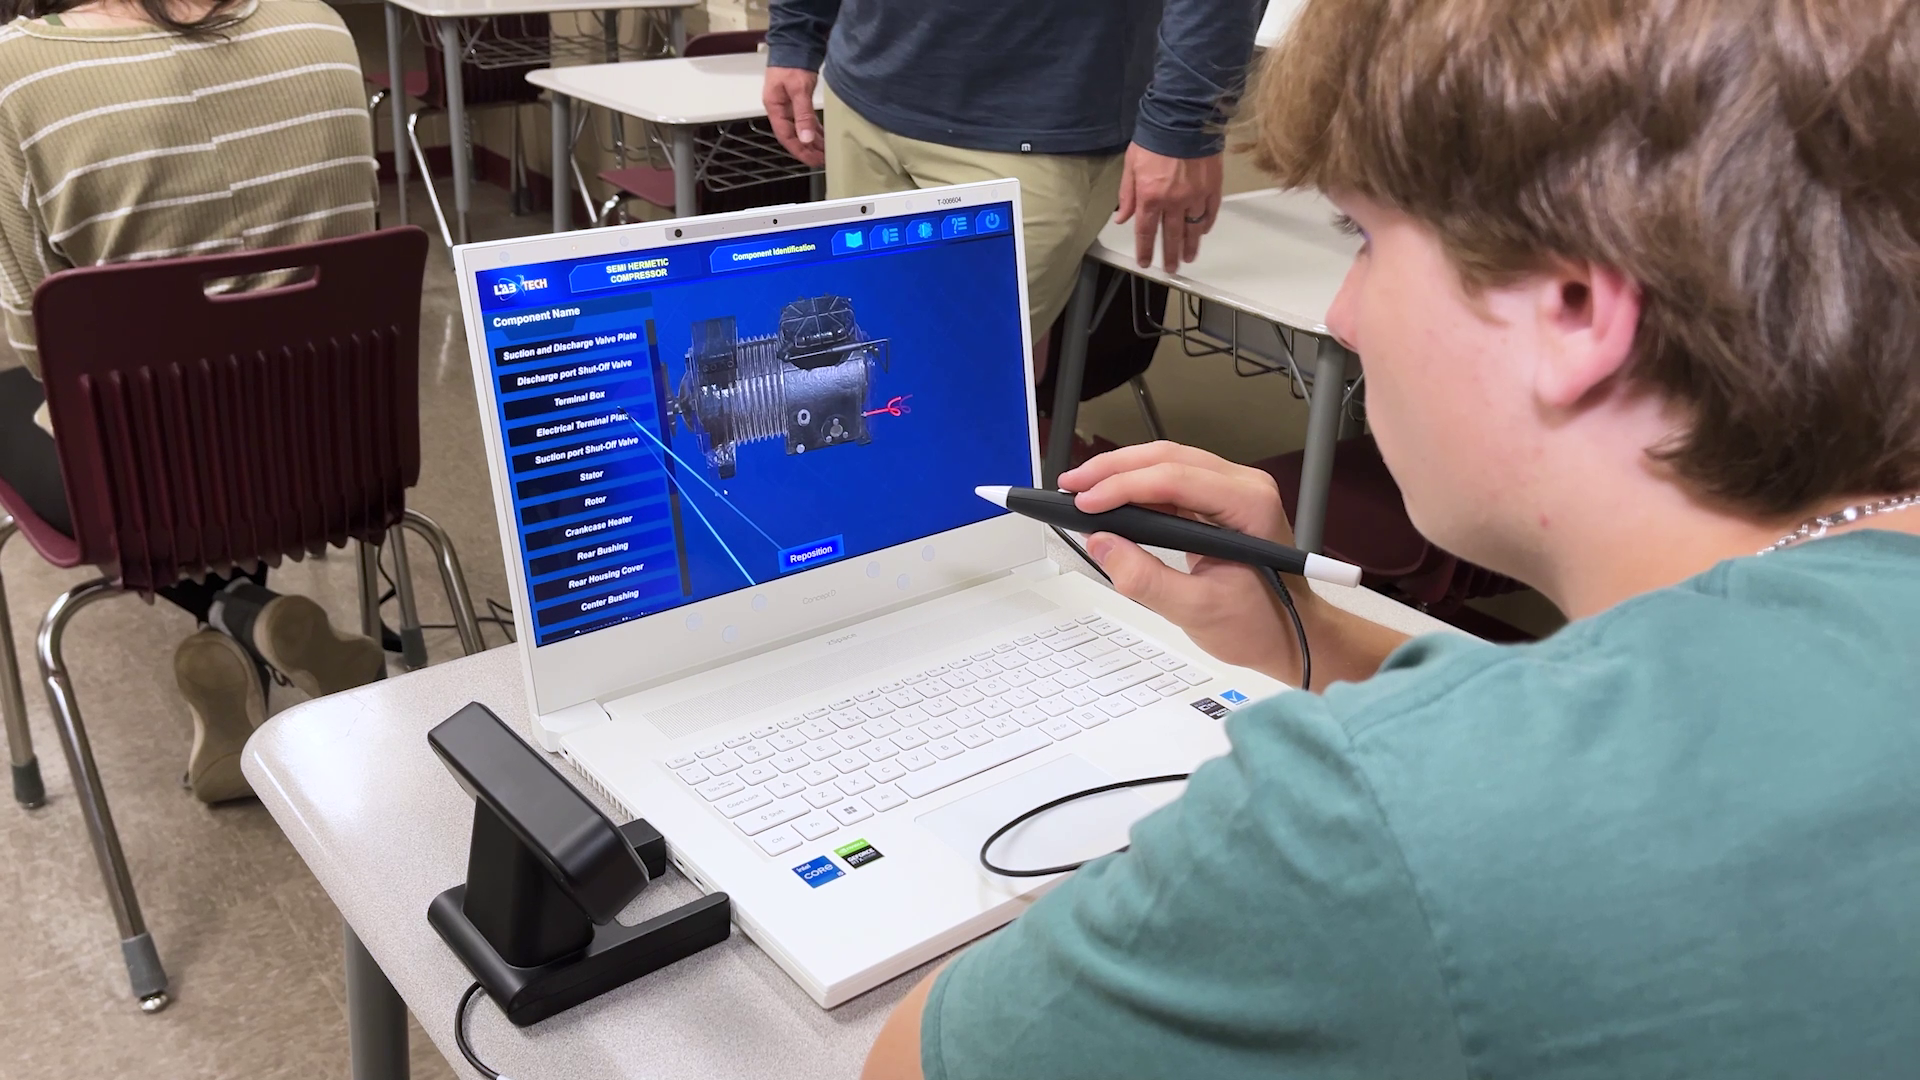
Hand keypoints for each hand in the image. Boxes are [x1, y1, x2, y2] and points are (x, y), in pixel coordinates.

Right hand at [763, 66, 824, 166]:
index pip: (786, 136)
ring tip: (824, 152)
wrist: (795, 43)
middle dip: (807, 149)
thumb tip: (805, 138)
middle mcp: (780, 108)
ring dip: (811, 141)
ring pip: (800, 128)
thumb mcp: (798, 90)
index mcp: (774, 107)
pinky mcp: (797, 100)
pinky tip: (822, 136)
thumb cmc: (792, 62)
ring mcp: (788, 104)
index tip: (812, 160)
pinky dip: (813, 129)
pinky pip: (805, 120)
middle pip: (793, 135)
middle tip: (821, 160)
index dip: (799, 151)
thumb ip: (802, 115)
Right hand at [1059, 441, 1307, 678]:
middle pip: (1168, 457)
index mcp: (1250, 507)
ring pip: (1167, 462)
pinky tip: (1108, 498)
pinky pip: (1172, 480)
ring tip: (1081, 489)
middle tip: (1071, 486)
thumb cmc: (1262, 625)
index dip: (1123, 487)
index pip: (1175, 479)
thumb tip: (1102, 545)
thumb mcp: (1197, 611)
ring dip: (1122, 472)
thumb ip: (1145, 579)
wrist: (1295, 636)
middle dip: (1114, 469)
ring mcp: (1233, 491)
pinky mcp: (1219, 502)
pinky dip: (1136, 487)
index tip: (1085, 504)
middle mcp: (1245, 487)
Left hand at [1113, 146, 1222, 272]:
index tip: (1146, 263)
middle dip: (1170, 255)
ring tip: (1189, 257)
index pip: (1146, 231)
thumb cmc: (1154, 138)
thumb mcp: (1131, 165)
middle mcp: (1174, 201)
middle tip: (1171, 269)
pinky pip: (1210, 212)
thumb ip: (1127, 195)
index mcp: (1151, 196)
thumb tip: (1122, 219)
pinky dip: (1207, 223)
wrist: (1183, 118)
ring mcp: (1196, 195)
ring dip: (1191, 245)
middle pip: (1172, 236)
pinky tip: (1203, 231)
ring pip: (1194, 228)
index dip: (1145, 250)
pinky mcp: (1213, 186)